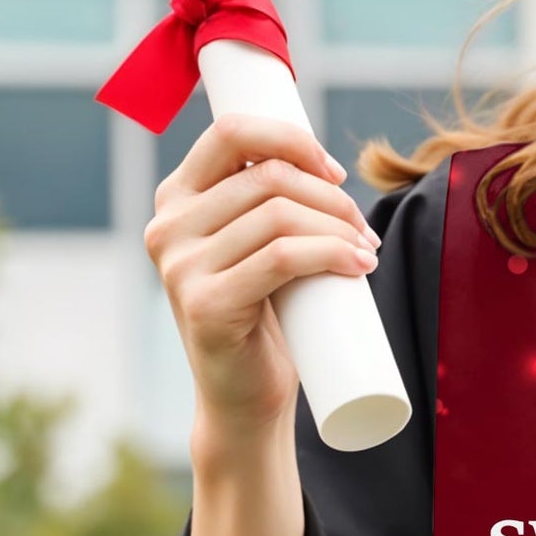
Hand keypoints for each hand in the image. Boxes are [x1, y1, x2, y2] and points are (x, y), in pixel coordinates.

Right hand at [146, 113, 380, 451]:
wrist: (245, 402)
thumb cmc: (262, 325)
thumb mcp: (256, 253)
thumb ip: (265, 211)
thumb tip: (327, 172)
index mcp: (177, 199)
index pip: (231, 133)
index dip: (292, 141)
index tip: (337, 174)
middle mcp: (168, 224)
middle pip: (267, 178)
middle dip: (330, 198)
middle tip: (365, 231)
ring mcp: (181, 265)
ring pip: (279, 217)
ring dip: (338, 228)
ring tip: (367, 253)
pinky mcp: (206, 304)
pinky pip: (281, 259)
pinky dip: (329, 254)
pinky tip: (357, 266)